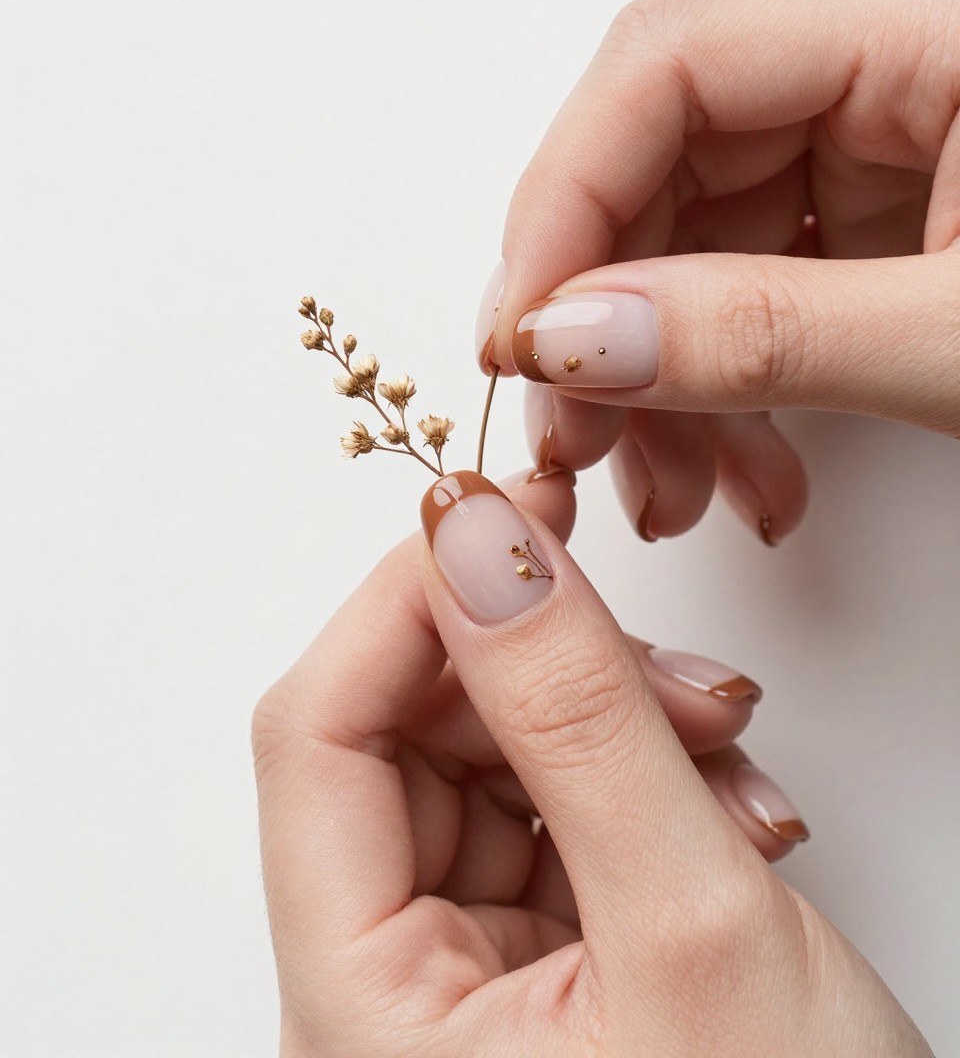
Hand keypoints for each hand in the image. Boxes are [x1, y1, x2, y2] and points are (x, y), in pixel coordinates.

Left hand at [253, 471, 929, 1055]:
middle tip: (662, 661)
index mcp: (363, 1012)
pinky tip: (722, 809)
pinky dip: (642, 774)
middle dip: (545, 672)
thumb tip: (478, 538)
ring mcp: (466, 971)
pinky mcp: (540, 953)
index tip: (504, 515)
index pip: (316, 736)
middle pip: (411, 735)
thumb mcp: (690, 925)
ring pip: (496, 755)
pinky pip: (556, 802)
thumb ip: (578, 716)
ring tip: (723, 758)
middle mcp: (389, 989)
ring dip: (614, 722)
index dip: (406, 603)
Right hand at [476, 0, 959, 544]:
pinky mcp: (902, 218)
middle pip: (669, 161)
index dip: (564, 203)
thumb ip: (767, 335)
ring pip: (706, 241)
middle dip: (611, 323)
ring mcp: (896, 142)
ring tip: (676, 497)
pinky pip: (767, 286)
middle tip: (583, 449)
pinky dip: (739, 390)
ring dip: (671, 381)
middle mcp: (898, 63)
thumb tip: (572, 342)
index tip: (519, 341)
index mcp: (937, 21)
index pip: (668, 66)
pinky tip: (749, 477)